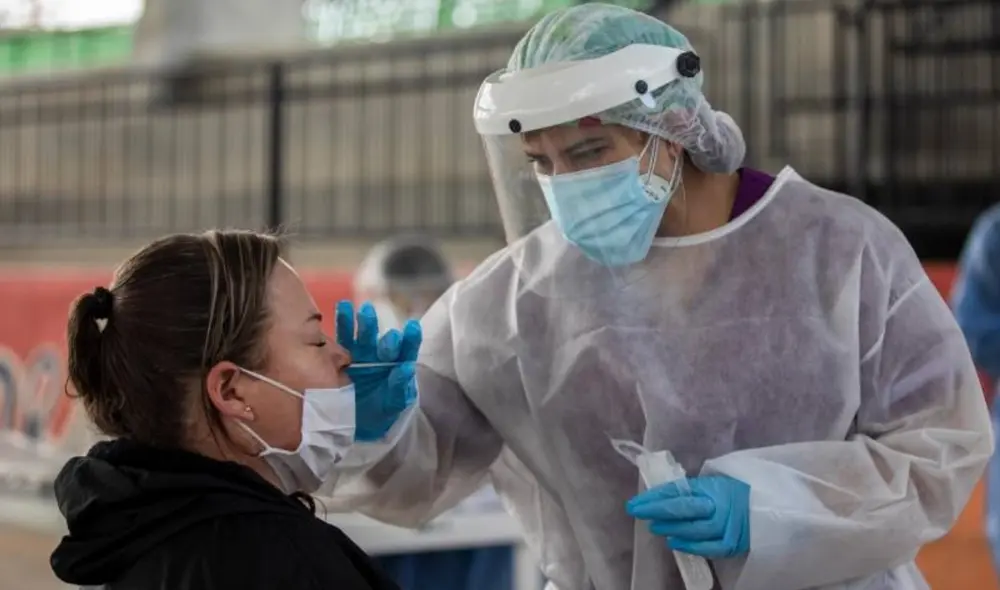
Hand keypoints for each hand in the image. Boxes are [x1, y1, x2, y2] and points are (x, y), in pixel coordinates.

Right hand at [336, 300, 421, 441]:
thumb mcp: (392, 406)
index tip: (413, 328)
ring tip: (364, 311)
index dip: (411, 339)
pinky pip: (342, 338)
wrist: (353, 424)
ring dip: (365, 322)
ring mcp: (361, 354)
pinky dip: (343, 322)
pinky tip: (342, 306)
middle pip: (385, 344)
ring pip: (364, 335)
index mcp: (398, 366)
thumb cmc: (378, 414)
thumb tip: (406, 368)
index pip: (407, 351)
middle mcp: (381, 356)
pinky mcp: (341, 355)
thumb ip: (400, 389)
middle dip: (386, 339)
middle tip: (387, 335)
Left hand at [626, 475, 750, 557]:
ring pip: (693, 529)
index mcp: (713, 487)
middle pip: (683, 508)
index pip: (679, 491)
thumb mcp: (714, 482)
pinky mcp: (732, 544)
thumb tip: (662, 495)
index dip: (655, 497)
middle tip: (636, 511)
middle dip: (656, 510)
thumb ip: (692, 489)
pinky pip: (708, 548)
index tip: (636, 501)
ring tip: (653, 526)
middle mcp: (719, 506)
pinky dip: (689, 546)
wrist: (769, 506)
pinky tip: (674, 542)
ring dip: (670, 528)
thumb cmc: (736, 491)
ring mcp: (727, 527)